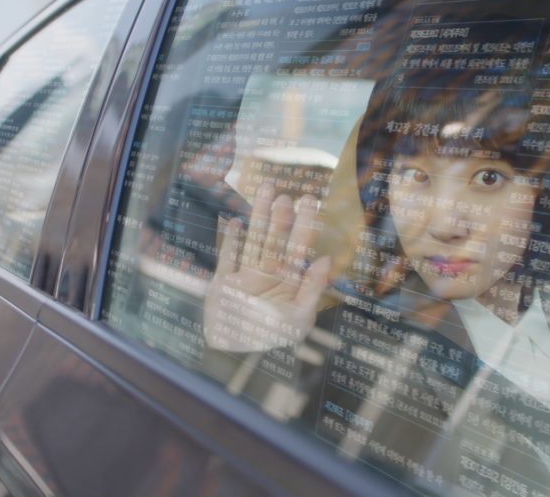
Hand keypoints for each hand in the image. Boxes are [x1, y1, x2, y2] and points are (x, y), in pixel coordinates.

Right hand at [203, 183, 331, 351]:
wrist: (235, 357)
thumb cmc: (272, 340)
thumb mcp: (300, 319)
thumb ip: (312, 289)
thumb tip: (326, 260)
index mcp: (289, 283)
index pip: (299, 248)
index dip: (305, 225)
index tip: (311, 202)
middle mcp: (268, 276)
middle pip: (276, 240)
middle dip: (282, 218)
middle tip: (288, 194)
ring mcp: (245, 278)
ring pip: (254, 241)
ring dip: (259, 218)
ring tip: (265, 192)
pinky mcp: (224, 284)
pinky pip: (228, 258)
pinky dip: (231, 241)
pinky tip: (236, 222)